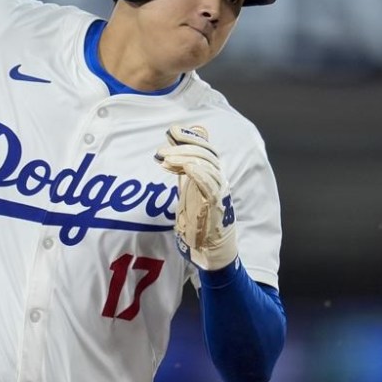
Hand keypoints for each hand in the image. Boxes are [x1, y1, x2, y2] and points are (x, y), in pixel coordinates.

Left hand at [155, 125, 237, 270]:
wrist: (211, 250)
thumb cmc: (200, 221)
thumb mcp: (189, 191)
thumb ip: (184, 172)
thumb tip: (172, 151)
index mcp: (213, 175)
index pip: (206, 148)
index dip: (191, 137)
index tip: (172, 131)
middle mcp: (219, 180)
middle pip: (206, 153)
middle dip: (183, 146)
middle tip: (162, 150)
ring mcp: (220, 192)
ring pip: (207, 165)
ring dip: (185, 158)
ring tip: (165, 158)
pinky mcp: (217, 206)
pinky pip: (211, 185)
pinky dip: (200, 173)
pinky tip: (187, 167)